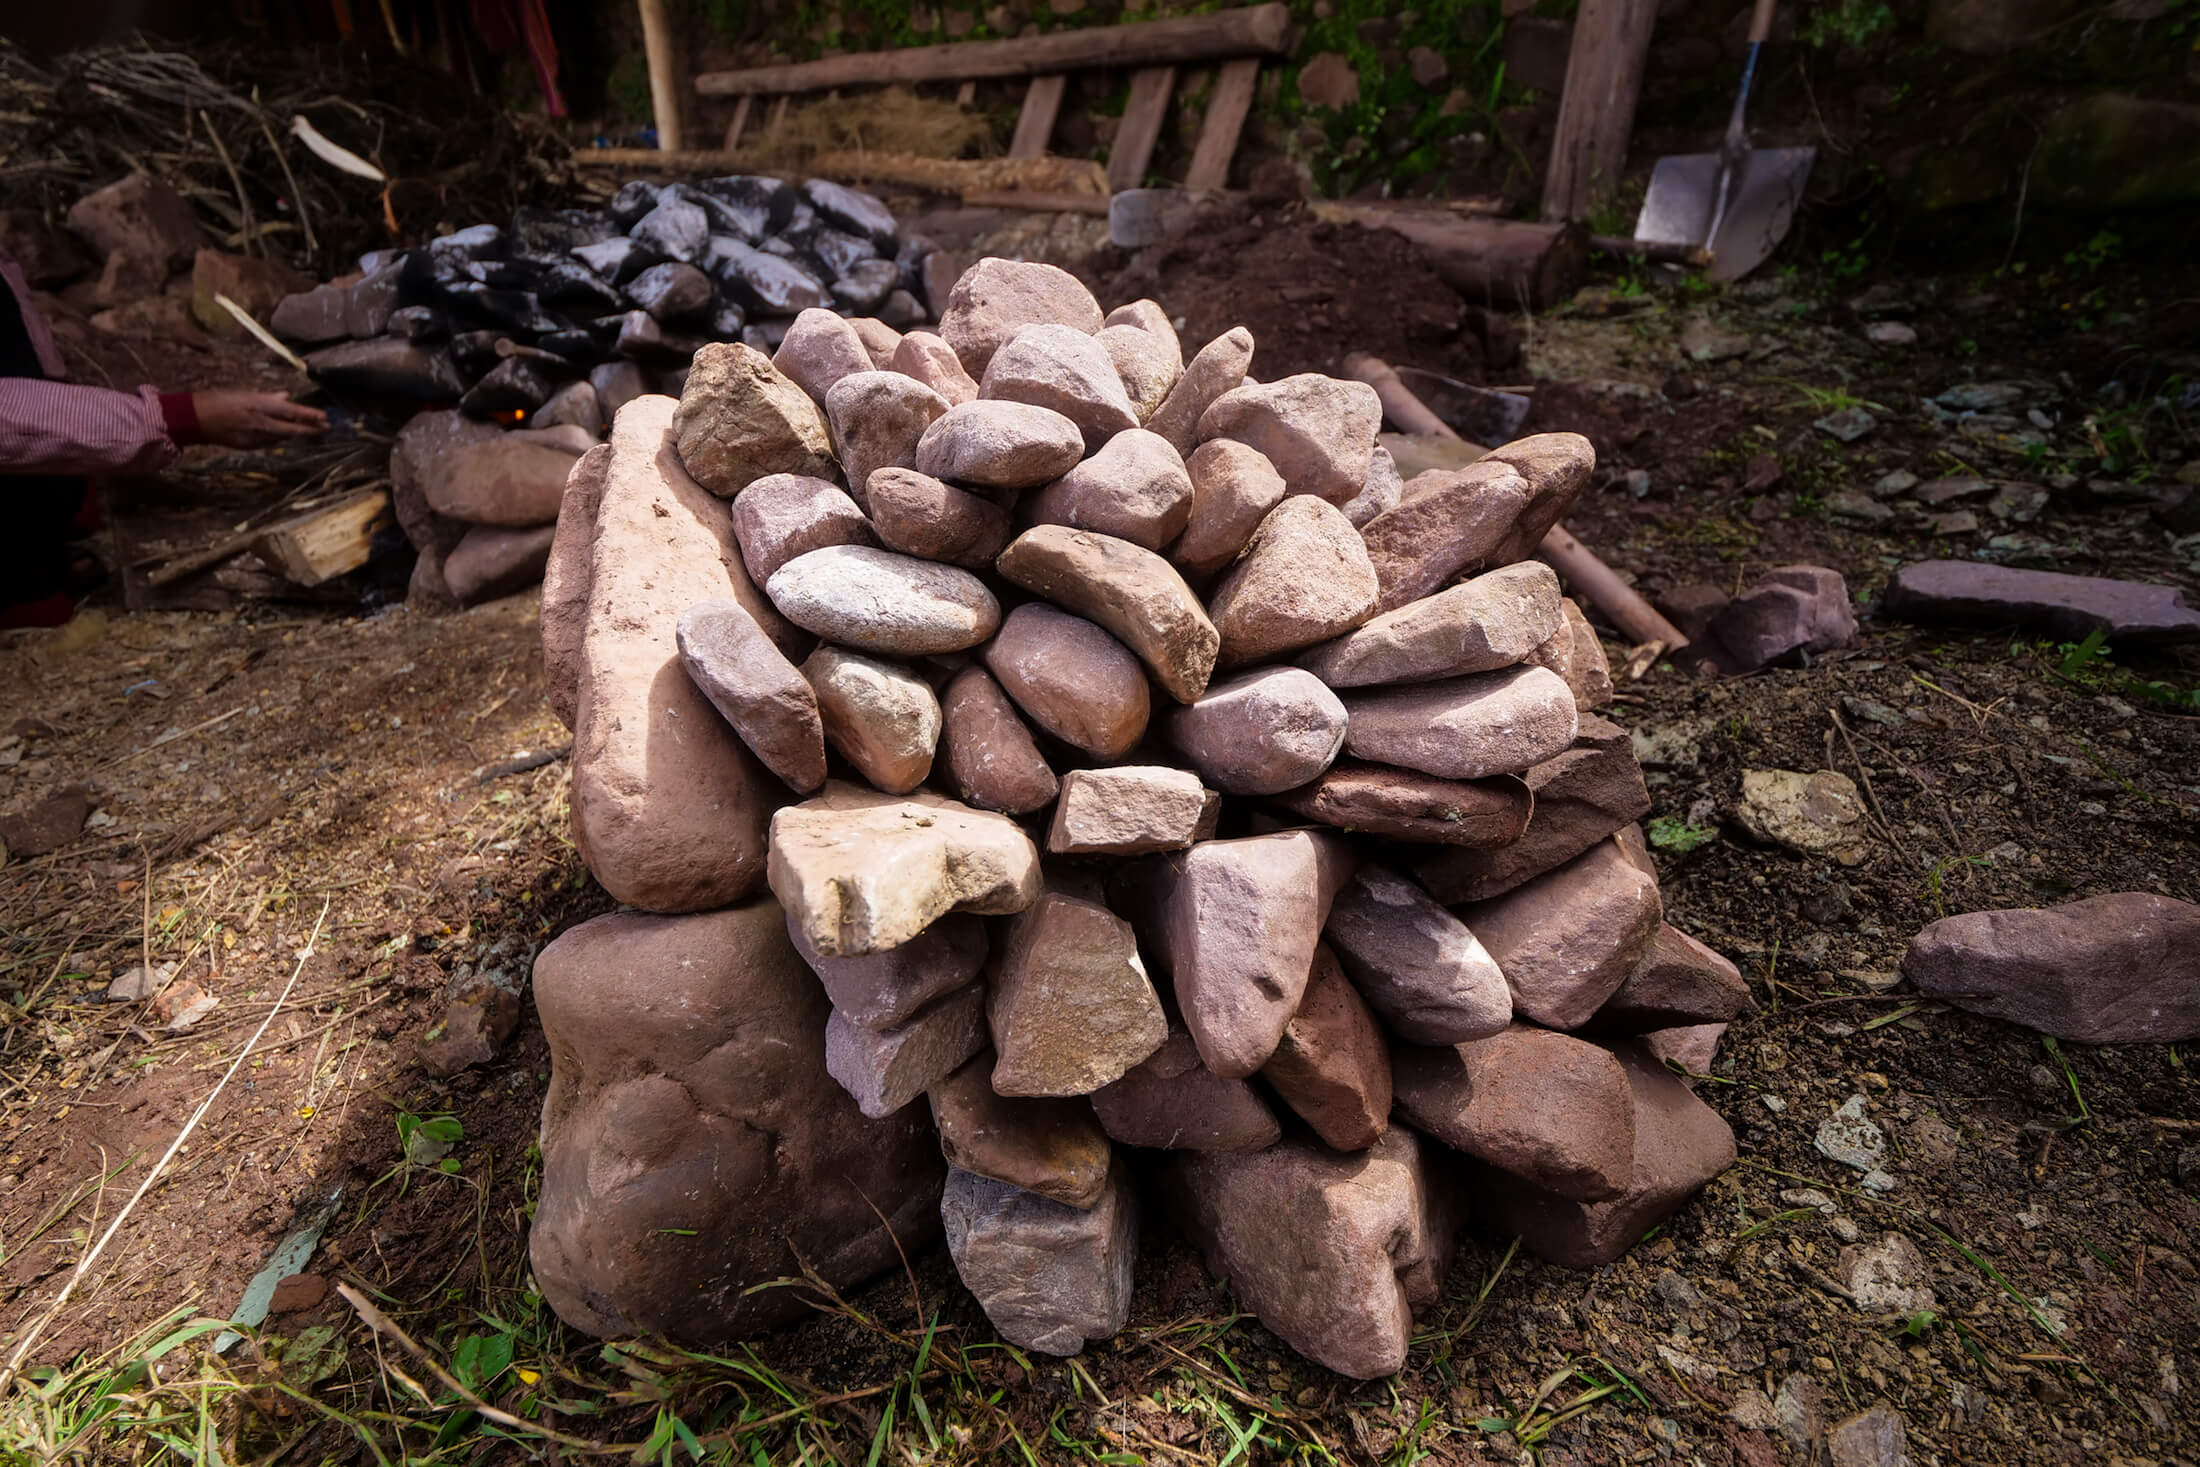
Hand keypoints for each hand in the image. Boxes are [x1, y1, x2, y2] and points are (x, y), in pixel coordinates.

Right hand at [190, 390, 327, 446]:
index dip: (310, 415)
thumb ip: (267, 397)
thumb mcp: (244, 394)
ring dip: (296, 433)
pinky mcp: (249, 446)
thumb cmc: (218, 400)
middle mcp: (260, 422)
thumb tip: (286, 397)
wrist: (195, 418)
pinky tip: (285, 435)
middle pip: (292, 429)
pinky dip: (279, 437)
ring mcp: (255, 436)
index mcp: (258, 405)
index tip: (325, 416)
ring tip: (311, 430)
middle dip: (311, 429)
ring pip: (283, 436)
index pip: (291, 411)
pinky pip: (270, 442)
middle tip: (327, 427)